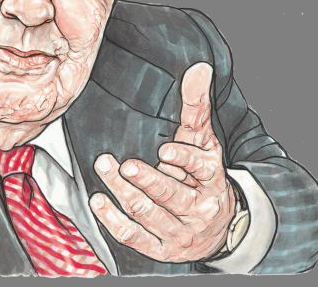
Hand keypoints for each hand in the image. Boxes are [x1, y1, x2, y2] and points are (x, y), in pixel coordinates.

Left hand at [89, 62, 236, 261]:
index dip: (184, 160)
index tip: (165, 151)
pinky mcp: (161, 249)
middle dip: (145, 179)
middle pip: (169, 195)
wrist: (218, 228)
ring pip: (147, 214)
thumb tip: (199, 68)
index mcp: (212, 180)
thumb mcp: (204, 142)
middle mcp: (198, 209)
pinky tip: (99, 201)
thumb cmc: (204, 177)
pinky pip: (135, 238)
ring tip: (105, 169)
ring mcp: (179, 232)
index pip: (201, 169)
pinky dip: (114, 221)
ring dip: (123, 193)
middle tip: (121, 164)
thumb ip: (196, 106)